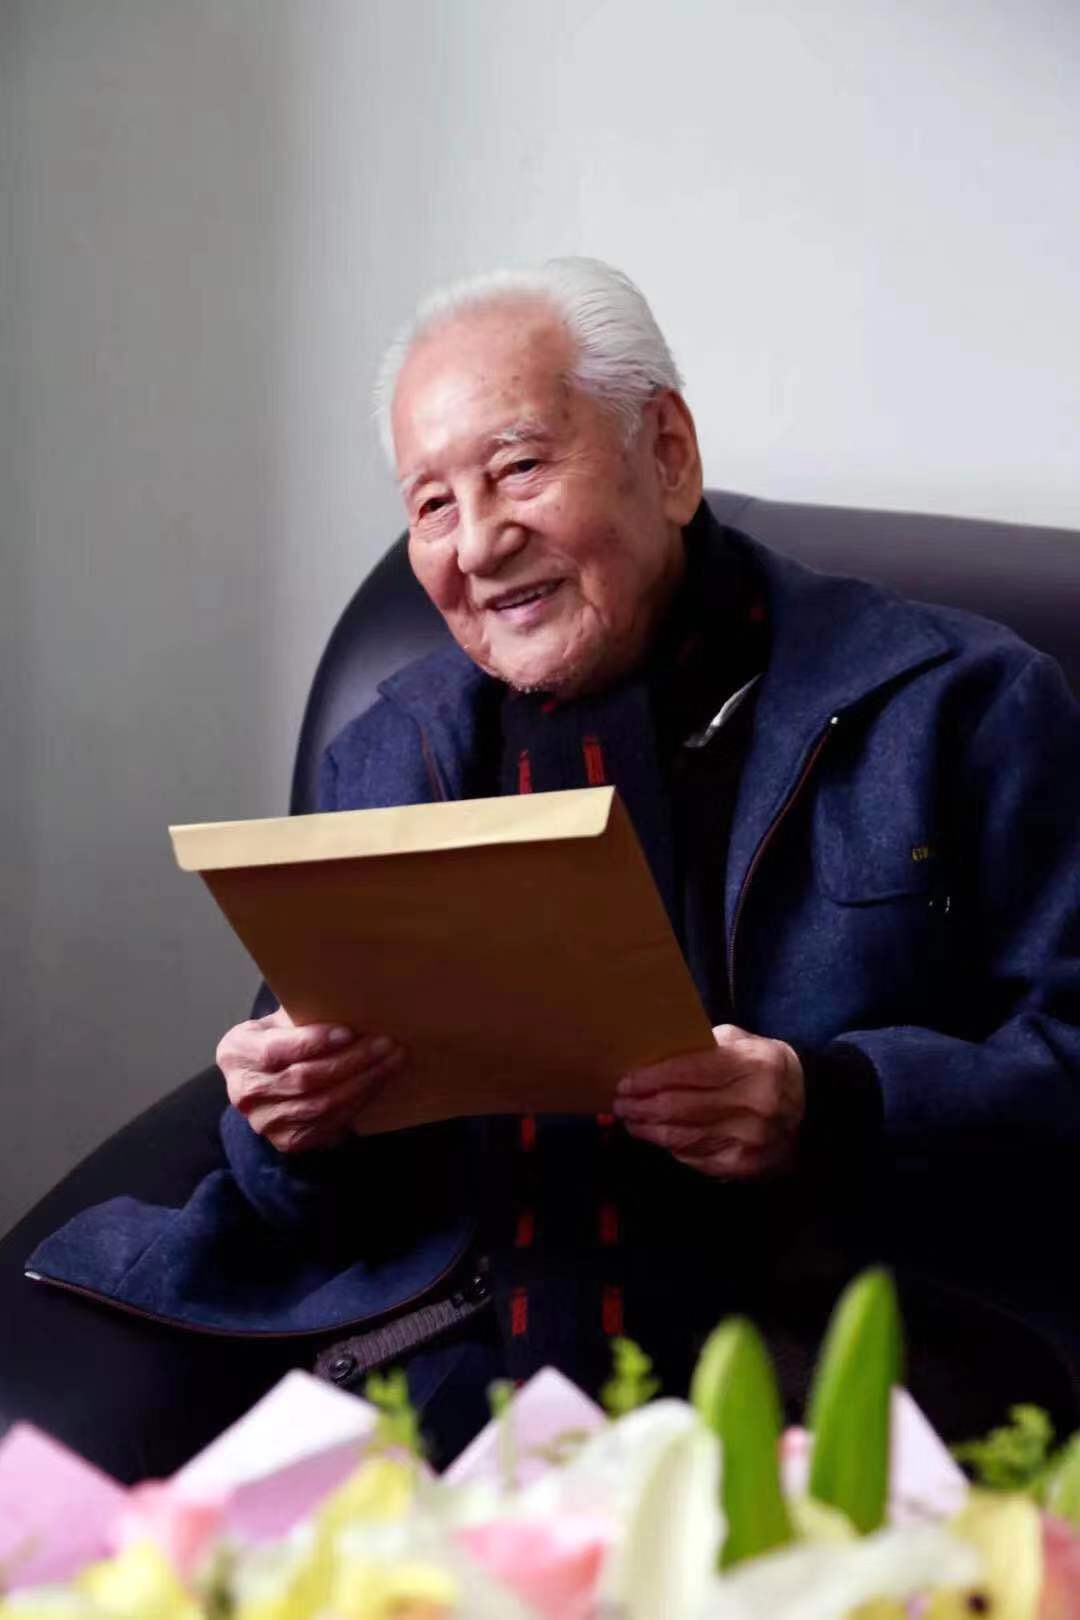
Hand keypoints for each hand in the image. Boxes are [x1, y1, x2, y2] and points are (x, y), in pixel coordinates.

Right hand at [216, 1007, 406, 1152]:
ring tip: (391, 1060)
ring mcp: (265, 1122)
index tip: (349, 1031)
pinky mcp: (287, 1141)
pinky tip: (378, 1081)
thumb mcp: (279, 1020)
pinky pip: (329, 1123)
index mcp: (236, 1053)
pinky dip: (358, 1101)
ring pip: (322, 1104)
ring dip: (363, 1082)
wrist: (264, 1081)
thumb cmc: (278, 1039)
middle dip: (351, 1061)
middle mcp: (244, 1092)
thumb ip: (302, 1013)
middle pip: (305, 1079)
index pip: (276, 1050)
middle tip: (386, 1044)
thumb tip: (349, 998)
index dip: (314, 1042)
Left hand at [612, 1023, 804, 1178]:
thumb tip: (655, 1057)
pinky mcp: (745, 1165)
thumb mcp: (744, 1042)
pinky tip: (657, 1138)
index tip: (625, 1082)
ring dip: (648, 1130)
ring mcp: (749, 1139)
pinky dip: (672, 1147)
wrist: (813, 1110)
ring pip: (683, 1137)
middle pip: (679, 1108)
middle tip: (619, 1104)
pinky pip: (696, 1158)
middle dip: (641, 1107)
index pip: (688, 1072)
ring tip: (630, 1121)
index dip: (650, 1079)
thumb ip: (705, 1046)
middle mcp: (753, 1104)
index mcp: (752, 1065)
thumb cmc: (767, 1068)